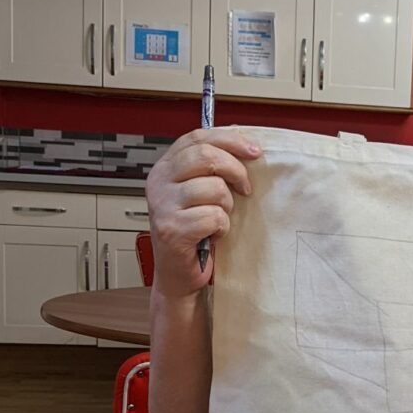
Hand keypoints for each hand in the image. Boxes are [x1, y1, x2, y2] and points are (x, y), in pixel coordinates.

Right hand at [145, 128, 261, 298]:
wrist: (178, 274)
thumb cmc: (194, 232)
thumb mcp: (198, 193)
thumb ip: (211, 168)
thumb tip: (245, 144)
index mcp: (164, 168)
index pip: (196, 138)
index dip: (229, 139)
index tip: (254, 151)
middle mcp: (158, 183)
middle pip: (205, 156)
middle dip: (235, 170)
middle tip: (245, 189)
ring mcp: (163, 206)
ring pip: (214, 188)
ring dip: (227, 207)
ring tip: (219, 219)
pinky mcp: (172, 230)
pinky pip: (214, 217)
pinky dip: (222, 228)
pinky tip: (212, 235)